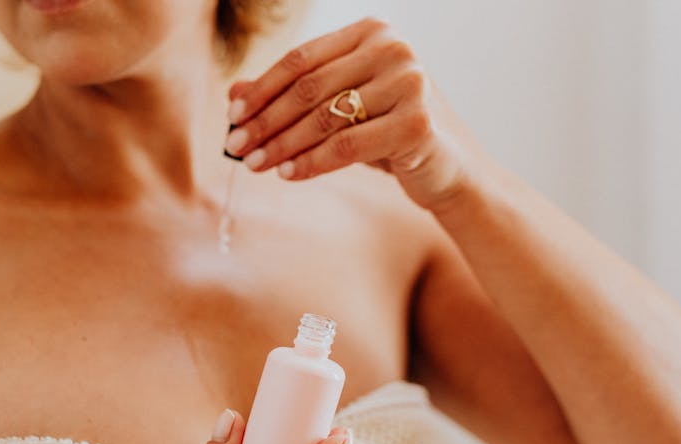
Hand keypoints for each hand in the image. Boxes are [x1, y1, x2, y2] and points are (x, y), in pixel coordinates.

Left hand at [224, 17, 490, 210]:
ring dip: (281, 144)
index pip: (301, 59)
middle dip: (265, 120)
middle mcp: (394, 49)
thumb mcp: (340, 109)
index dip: (261, 88)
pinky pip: (346, 146)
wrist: (448, 168)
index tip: (232, 115)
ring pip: (324, 118)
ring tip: (255, 164)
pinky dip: (310, 163)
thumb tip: (234, 93)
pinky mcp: (417, 123)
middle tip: (236, 146)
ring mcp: (410, 83)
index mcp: (372, 33)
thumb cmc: (388, 134)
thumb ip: (293, 96)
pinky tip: (287, 174)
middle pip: (309, 88)